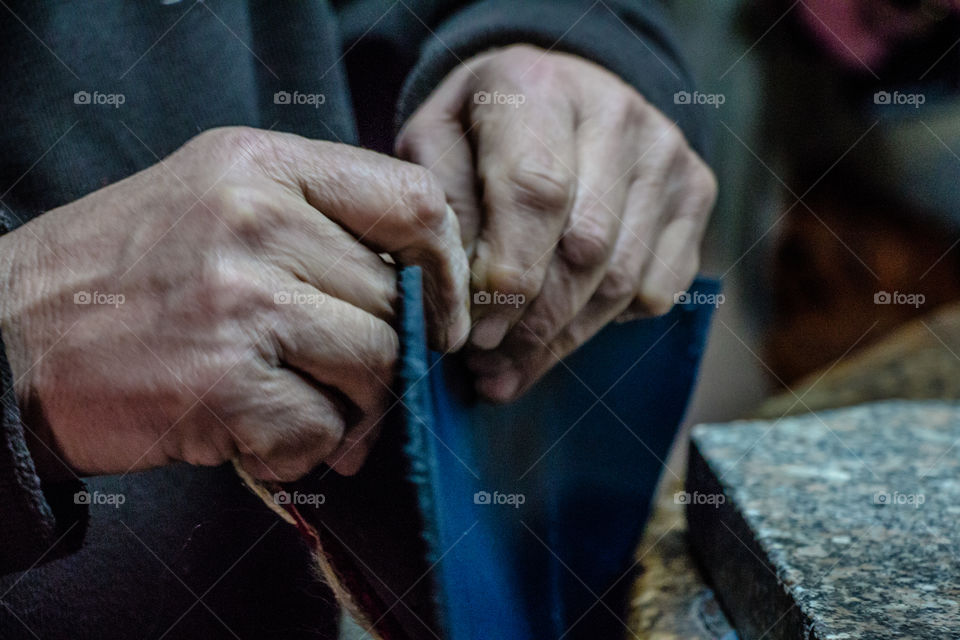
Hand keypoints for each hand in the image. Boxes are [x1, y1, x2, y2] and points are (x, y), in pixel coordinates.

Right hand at [0, 127, 469, 479]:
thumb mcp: (220, 200)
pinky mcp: (220, 381)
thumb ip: (320, 222)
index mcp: (265, 166)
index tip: (440, 316)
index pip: (415, 200)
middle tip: (353, 388)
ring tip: (306, 413)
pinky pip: (322, 428)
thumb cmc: (128, 273)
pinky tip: (259, 437)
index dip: (448, 268)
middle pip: (400, 302)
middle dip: (391, 361)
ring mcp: (239, 300)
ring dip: (355, 411)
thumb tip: (423, 289)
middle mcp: (257, 221)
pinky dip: (305, 450)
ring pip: (376, 367)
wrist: (7, 335)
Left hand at [397, 45, 715, 401]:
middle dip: (534, 323)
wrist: (556, 95)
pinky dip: (608, 323)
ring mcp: (665, 152)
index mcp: (537, 87)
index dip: (509, 275)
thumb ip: (445, 213)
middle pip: (586, 247)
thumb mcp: (436, 150)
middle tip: (489, 364)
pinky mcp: (696, 190)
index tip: (478, 334)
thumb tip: (463, 306)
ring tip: (513, 365)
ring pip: (623, 277)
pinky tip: (564, 328)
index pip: (536, 192)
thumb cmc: (482, 131)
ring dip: (566, 337)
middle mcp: (615, 111)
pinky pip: (659, 287)